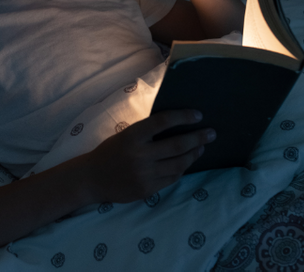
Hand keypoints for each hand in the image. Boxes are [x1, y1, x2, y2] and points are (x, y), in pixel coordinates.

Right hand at [83, 109, 215, 202]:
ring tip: (202, 147)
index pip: (163, 121)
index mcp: (132, 136)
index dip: (183, 117)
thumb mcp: (125, 135)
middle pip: (178, 145)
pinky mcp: (147, 189)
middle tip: (211, 133)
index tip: (198, 115)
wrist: (92, 178)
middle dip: (198, 138)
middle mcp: (140, 155)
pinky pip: (172, 178)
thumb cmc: (110, 152)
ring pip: (179, 164)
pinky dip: (182, 169)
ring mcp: (145, 174)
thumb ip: (147, 132)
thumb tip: (176, 125)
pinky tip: (186, 162)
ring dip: (194, 154)